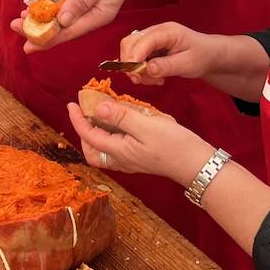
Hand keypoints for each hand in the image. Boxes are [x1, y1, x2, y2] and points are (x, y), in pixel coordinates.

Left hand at [12, 0, 166, 52]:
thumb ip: (82, 0)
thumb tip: (64, 21)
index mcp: (99, 15)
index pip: (69, 32)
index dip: (47, 39)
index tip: (28, 45)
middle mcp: (92, 14)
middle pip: (63, 28)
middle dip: (39, 31)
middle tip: (15, 27)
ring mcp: (88, 5)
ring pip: (61, 18)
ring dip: (41, 19)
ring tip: (20, 20)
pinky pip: (63, 5)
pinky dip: (49, 7)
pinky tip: (35, 6)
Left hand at [66, 100, 207, 183]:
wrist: (197, 165)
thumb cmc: (174, 145)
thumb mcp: (146, 126)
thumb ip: (121, 117)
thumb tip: (98, 108)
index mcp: (119, 152)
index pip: (89, 136)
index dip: (77, 120)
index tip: (71, 104)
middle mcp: (122, 160)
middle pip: (93, 151)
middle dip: (84, 132)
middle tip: (84, 112)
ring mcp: (131, 161)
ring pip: (104, 150)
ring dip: (98, 132)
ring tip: (101, 113)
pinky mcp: (141, 158)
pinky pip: (118, 147)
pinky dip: (113, 134)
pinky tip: (122, 120)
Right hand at [116, 22, 237, 85]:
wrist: (210, 55)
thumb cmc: (203, 56)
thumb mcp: (188, 64)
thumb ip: (167, 66)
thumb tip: (146, 69)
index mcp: (167, 31)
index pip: (143, 40)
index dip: (134, 57)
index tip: (134, 75)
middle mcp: (156, 32)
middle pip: (130, 42)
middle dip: (130, 63)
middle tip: (139, 80)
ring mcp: (152, 39)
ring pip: (131, 51)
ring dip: (136, 69)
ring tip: (154, 81)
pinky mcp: (150, 47)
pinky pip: (137, 57)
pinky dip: (141, 70)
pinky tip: (154, 78)